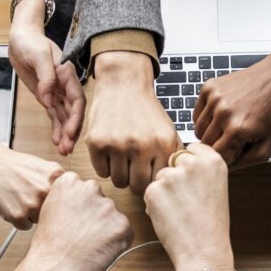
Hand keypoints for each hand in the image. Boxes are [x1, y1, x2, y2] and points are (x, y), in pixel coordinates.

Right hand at [0, 133, 63, 228]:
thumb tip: (73, 203)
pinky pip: (24, 226)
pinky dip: (18, 219)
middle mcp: (47, 191)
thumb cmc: (14, 164)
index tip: (51, 201)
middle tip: (30, 196)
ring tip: (19, 198)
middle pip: (54, 213)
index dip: (57, 202)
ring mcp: (32, 205)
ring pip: (40, 221)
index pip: (67, 202)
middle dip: (44, 208)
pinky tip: (12, 204)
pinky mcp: (18, 216)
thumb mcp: (45, 167)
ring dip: (31, 215)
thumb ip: (60, 184)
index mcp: (57, 177)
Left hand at [9, 0, 84, 154]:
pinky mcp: (47, 97)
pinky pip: (54, 116)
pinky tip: (57, 142)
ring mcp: (57, 93)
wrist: (20, 38)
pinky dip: (56, 129)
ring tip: (63, 151)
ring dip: (65, 134)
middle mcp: (65, 86)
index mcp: (67, 75)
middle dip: (72, 131)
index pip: (77, 100)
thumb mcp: (38, 55)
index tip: (70, 132)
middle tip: (67, 148)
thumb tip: (48, 98)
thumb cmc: (30, 42)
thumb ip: (46, 76)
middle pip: (73, 113)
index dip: (76, 117)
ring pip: (64, 117)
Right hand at [23, 172, 133, 270]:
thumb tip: (83, 205)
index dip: (81, 208)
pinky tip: (98, 251)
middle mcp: (90, 189)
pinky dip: (116, 244)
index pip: (85, 189)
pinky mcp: (122, 225)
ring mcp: (108, 207)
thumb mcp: (49, 211)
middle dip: (96, 217)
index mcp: (69, 182)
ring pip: (113, 217)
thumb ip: (68, 201)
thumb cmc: (48, 248)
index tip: (75, 219)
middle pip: (101, 201)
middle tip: (83, 235)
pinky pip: (125, 233)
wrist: (53, 270)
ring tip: (88, 246)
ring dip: (106, 230)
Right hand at [86, 51, 179, 194]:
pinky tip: (110, 151)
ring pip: (118, 182)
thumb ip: (172, 158)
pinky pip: (101, 172)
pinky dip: (105, 166)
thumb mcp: (168, 132)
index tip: (148, 173)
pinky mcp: (97, 143)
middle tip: (133, 169)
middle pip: (137, 187)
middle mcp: (142, 145)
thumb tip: (173, 184)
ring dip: (120, 174)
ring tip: (122, 158)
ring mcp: (118, 144)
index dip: (152, 180)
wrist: (124, 83)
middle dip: (135, 181)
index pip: (158, 182)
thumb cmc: (146, 112)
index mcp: (163, 144)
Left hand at [144, 144, 232, 270]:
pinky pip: (149, 192)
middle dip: (175, 178)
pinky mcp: (154, 190)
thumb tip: (180, 163)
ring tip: (180, 212)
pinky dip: (155, 205)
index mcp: (213, 160)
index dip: (188, 166)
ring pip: (160, 177)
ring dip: (164, 192)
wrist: (203, 250)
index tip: (192, 181)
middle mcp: (192, 163)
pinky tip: (170, 218)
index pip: (191, 149)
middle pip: (173, 161)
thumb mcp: (216, 188)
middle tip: (186, 202)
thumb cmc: (211, 226)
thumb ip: (200, 171)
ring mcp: (172, 176)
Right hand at [193, 3, 270, 168]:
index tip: (235, 151)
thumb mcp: (267, 146)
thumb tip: (225, 169)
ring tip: (227, 126)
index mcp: (237, 130)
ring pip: (198, 130)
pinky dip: (206, 118)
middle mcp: (223, 113)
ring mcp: (214, 99)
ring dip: (210, 133)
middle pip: (205, 145)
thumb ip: (244, 163)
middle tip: (234, 137)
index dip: (225, 158)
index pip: (215, 157)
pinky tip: (221, 114)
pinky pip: (197, 114)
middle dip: (218, 145)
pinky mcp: (209, 88)